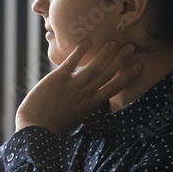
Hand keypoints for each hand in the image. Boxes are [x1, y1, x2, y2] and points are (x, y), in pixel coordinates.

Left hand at [15, 41, 140, 136]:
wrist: (34, 129)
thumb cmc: (53, 126)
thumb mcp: (75, 117)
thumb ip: (84, 105)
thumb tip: (90, 96)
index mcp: (90, 105)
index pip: (113, 88)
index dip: (127, 76)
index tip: (139, 66)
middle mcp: (84, 94)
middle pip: (107, 74)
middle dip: (120, 60)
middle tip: (131, 46)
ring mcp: (71, 86)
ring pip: (93, 68)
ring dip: (104, 54)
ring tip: (113, 41)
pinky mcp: (57, 79)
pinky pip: (71, 63)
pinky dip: (79, 52)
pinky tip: (87, 42)